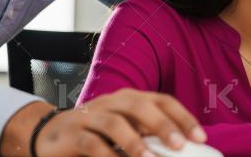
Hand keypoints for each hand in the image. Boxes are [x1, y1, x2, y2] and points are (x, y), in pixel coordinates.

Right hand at [0, 89, 205, 156]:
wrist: (49, 134)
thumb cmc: (96, 134)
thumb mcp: (125, 131)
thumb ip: (147, 136)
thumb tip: (182, 148)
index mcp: (130, 99)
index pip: (161, 100)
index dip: (182, 116)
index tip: (200, 137)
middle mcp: (111, 102)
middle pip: (139, 105)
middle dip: (161, 124)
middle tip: (179, 145)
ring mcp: (89, 116)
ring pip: (114, 123)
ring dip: (133, 142)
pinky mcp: (70, 134)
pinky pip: (90, 143)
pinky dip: (106, 155)